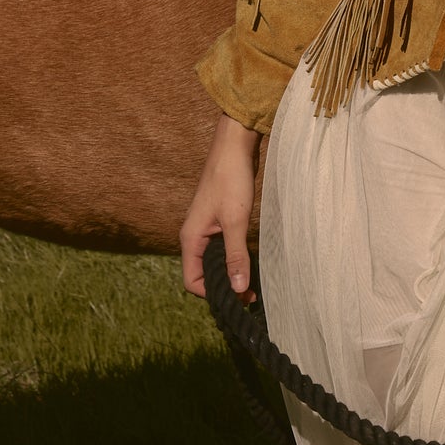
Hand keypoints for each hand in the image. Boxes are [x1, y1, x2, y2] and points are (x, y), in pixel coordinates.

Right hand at [180, 113, 260, 301]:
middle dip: (224, 286)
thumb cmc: (231, 179)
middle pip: (204, 274)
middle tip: (251, 296)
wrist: (234, 146)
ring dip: (231, 272)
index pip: (192, 281)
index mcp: (191, 238)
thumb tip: (238, 289)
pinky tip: (251, 261)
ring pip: (214, 261)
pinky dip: (234, 258)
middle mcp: (194, 236)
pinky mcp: (219, 221)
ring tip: (254, 282)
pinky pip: (222, 248)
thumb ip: (236, 255)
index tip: (238, 298)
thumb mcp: (236, 221)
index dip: (212, 293)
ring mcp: (206, 228)